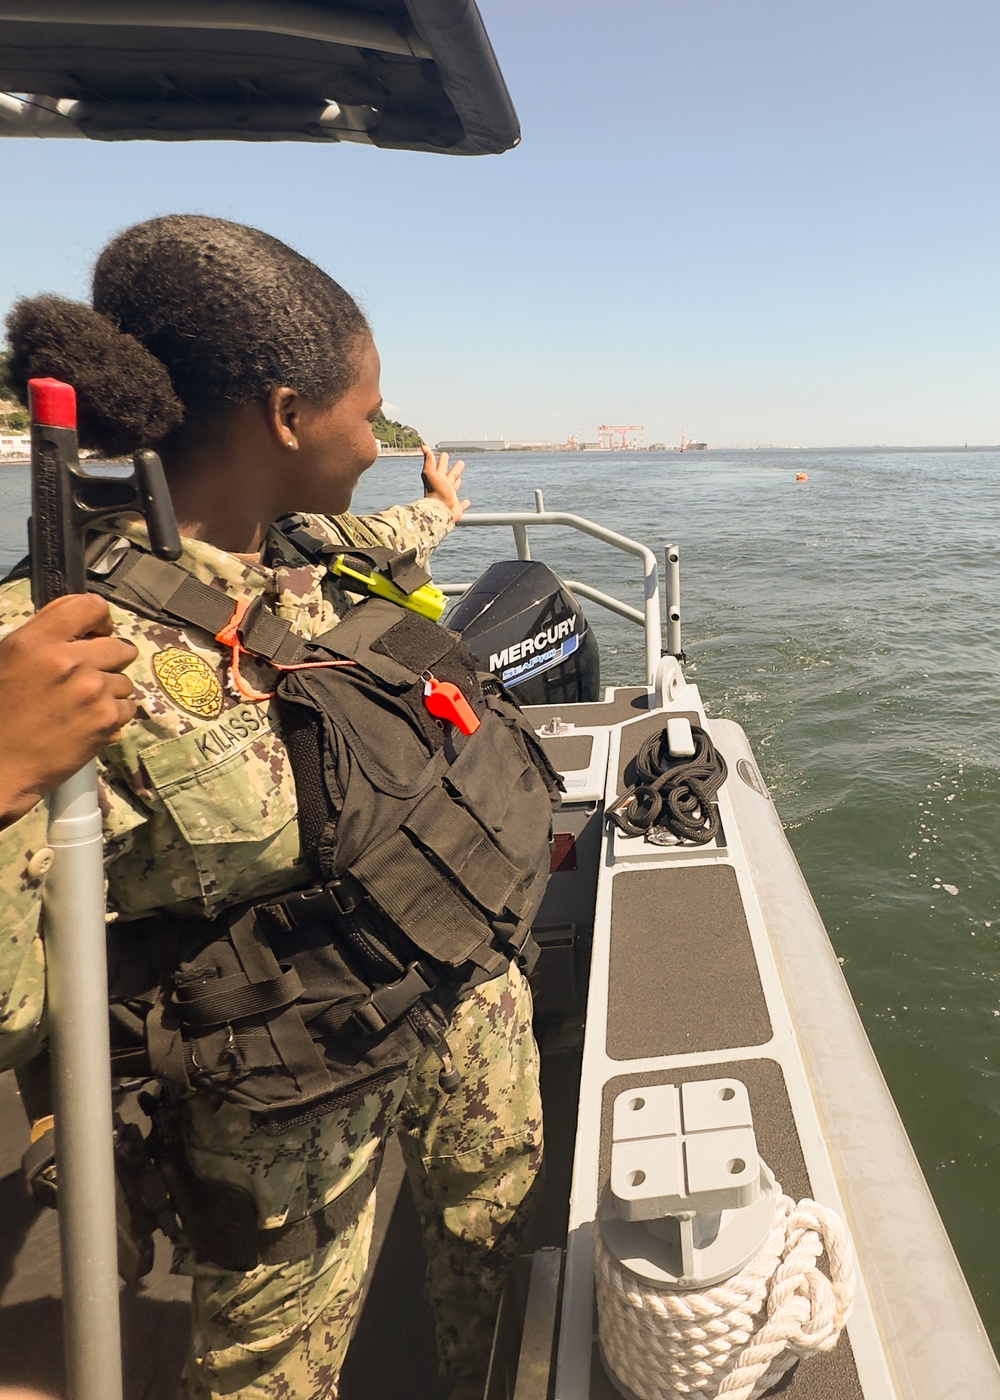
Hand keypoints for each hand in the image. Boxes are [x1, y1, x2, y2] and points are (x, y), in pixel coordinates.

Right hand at [0, 594, 137, 828]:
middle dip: (109, 659)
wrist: (1, 765)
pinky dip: (113, 714)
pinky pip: (127, 706)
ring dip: (109, 690)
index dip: (99, 619)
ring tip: (82, 705)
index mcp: (38, 642)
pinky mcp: (106, 719)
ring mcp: (92, 691)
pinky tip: (88, 722)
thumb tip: (81, 626)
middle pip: (119, 646)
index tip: (97, 631)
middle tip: (90, 675)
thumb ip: (45, 638)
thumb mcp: (9, 660)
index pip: (90, 606)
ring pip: (124, 680)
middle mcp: (69, 661)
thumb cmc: (1, 712)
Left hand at [420, 446, 469, 521]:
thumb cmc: (434, 492)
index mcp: (438, 479)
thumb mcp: (430, 473)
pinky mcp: (455, 508)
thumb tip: (423, 446)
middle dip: (454, 469)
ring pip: (455, 488)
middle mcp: (444, 487)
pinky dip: (464, 504)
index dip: (442, 460)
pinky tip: (467, 502)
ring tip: (460, 478)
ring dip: (457, 483)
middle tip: (460, 462)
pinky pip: (461, 505)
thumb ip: (428, 460)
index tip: (444, 453)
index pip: (441, 467)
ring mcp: (450, 498)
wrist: (438, 512)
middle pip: (450, 476)